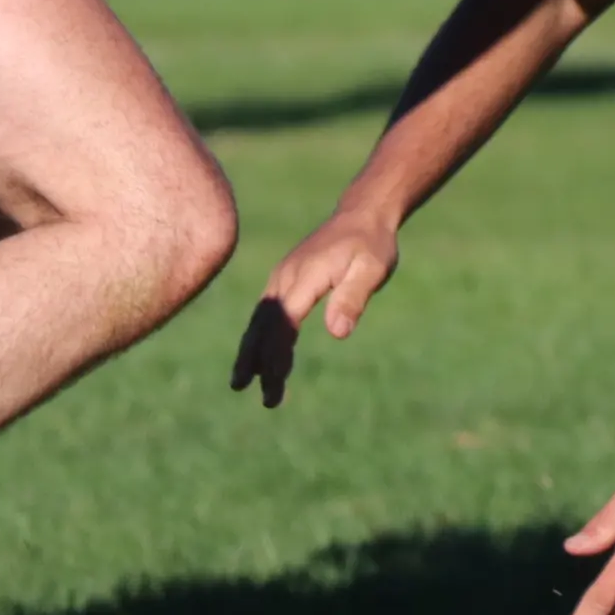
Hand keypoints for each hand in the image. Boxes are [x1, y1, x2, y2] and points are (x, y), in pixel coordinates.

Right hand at [232, 208, 401, 405]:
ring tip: (242, 384)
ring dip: (252, 353)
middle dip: (261, 362)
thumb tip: (338, 332)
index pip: (285, 319)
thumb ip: (353, 298)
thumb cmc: (371, 244)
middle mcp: (285, 277)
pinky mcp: (282, 281)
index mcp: (306, 275)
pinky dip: (258, 338)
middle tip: (267, 400)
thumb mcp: (373, 269)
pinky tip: (256, 359)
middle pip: (266, 325)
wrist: (361, 215)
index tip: (277, 379)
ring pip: (260, 320)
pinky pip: (265, 314)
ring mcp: (281, 278)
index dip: (279, 351)